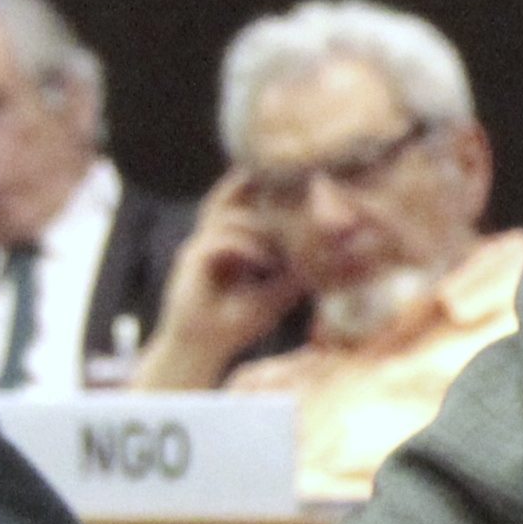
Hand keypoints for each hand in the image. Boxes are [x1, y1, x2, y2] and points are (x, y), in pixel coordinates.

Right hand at [132, 173, 300, 387]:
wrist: (202, 346)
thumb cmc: (238, 322)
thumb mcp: (276, 293)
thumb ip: (295, 273)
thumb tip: (331, 261)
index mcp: (230, 244)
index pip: (244, 207)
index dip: (264, 193)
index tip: (296, 182)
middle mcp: (212, 239)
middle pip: (228, 200)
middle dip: (255, 187)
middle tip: (288, 176)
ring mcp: (200, 246)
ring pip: (230, 218)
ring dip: (261, 227)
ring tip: (287, 239)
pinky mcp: (191, 260)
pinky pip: (221, 242)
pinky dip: (247, 249)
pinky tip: (266, 263)